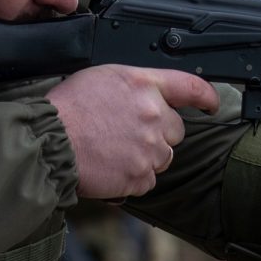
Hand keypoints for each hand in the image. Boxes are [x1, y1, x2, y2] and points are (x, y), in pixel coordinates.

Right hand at [46, 65, 217, 198]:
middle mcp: (153, 114)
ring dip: (146, 157)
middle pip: (176, 130)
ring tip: (113, 152)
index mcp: (144, 85)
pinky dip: (132, 178)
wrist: (48, 140)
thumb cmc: (67, 108)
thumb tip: (147, 100)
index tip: (212, 105)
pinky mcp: (140, 175)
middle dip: (159, 134)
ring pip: (164, 157)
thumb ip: (134, 88)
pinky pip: (147, 180)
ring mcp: (149, 147)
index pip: (191, 86)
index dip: (207, 97)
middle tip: (127, 135)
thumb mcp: (103, 79)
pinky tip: (110, 168)